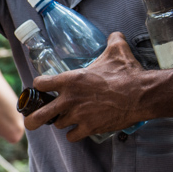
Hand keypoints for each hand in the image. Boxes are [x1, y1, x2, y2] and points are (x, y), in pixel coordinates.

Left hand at [28, 32, 143, 141]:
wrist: (142, 94)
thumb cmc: (128, 73)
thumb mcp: (117, 51)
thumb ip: (112, 41)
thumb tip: (115, 34)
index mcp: (70, 80)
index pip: (40, 84)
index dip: (39, 86)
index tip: (41, 88)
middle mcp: (69, 99)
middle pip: (39, 115)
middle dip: (32, 119)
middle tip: (30, 119)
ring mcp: (78, 115)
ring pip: (58, 124)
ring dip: (62, 122)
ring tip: (68, 118)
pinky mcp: (89, 128)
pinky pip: (72, 136)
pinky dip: (74, 134)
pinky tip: (79, 129)